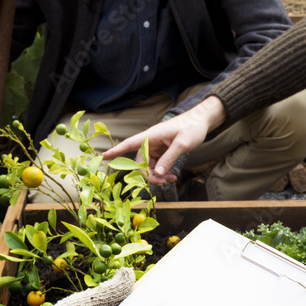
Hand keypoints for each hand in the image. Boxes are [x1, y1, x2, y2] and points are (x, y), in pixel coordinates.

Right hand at [104, 97, 226, 185]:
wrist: (201, 121)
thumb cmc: (191, 127)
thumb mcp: (182, 144)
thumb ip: (169, 159)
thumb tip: (157, 174)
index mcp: (151, 135)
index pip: (130, 144)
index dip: (117, 151)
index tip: (104, 157)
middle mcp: (150, 141)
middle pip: (140, 162)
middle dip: (149, 175)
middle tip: (163, 183)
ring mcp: (156, 147)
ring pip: (149, 166)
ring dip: (158, 176)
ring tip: (171, 180)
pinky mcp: (162, 151)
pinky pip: (157, 165)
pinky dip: (163, 173)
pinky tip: (172, 177)